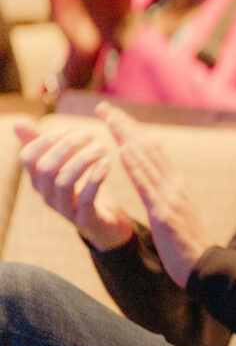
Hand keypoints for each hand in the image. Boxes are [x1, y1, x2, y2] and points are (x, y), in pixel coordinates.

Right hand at [15, 117, 131, 251]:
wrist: (106, 223)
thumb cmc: (83, 188)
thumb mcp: (64, 165)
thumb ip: (45, 145)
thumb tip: (18, 122)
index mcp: (39, 181)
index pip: (28, 158)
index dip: (46, 140)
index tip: (69, 130)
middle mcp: (47, 195)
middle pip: (46, 167)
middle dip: (67, 146)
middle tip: (90, 136)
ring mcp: (64, 209)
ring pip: (64, 181)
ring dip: (84, 159)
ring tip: (101, 148)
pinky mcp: (85, 219)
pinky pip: (86, 198)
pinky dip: (96, 177)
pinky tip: (106, 164)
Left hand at [98, 102, 211, 287]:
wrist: (205, 267)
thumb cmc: (189, 246)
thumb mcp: (178, 214)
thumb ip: (167, 196)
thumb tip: (157, 183)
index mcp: (178, 184)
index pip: (153, 150)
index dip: (133, 131)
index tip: (115, 117)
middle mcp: (176, 184)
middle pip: (149, 146)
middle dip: (126, 125)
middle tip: (105, 107)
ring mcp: (171, 196)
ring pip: (147, 158)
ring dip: (126, 136)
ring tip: (109, 119)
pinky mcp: (164, 212)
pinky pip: (147, 184)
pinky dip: (135, 164)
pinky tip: (121, 150)